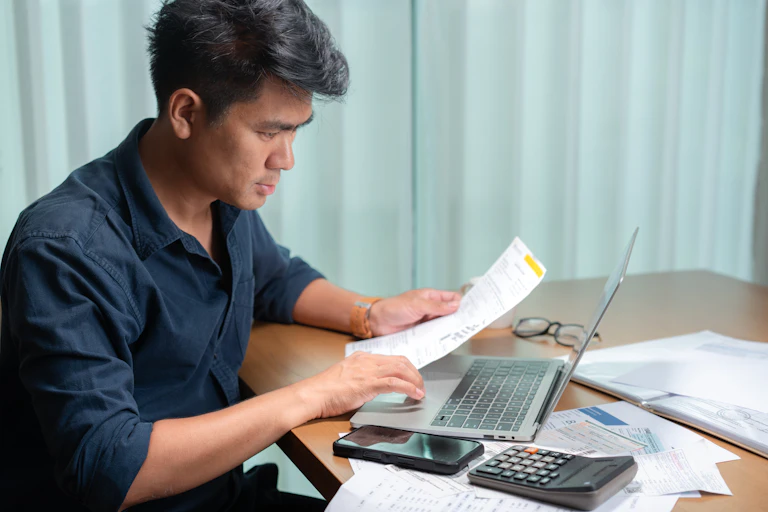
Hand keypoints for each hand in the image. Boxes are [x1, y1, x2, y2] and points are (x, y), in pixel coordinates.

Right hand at [296, 352, 424, 418]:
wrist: (312, 395)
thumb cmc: (324, 391)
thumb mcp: (346, 378)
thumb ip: (360, 378)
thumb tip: (372, 387)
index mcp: (361, 358)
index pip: (391, 358)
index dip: (406, 368)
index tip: (412, 377)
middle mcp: (367, 361)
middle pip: (400, 361)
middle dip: (414, 373)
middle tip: (420, 385)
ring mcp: (368, 371)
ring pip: (401, 369)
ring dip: (415, 380)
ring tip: (421, 391)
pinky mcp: (368, 384)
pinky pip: (395, 383)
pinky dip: (409, 388)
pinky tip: (415, 395)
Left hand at [368, 288, 461, 336]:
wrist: (378, 322)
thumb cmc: (394, 307)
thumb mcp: (417, 305)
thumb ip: (436, 306)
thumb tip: (456, 305)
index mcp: (431, 297)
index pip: (452, 298)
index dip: (462, 303)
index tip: (471, 311)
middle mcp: (430, 309)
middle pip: (450, 313)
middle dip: (457, 318)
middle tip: (467, 325)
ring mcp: (426, 321)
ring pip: (443, 325)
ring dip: (448, 330)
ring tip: (457, 334)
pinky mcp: (422, 333)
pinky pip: (434, 335)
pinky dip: (439, 338)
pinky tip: (444, 342)